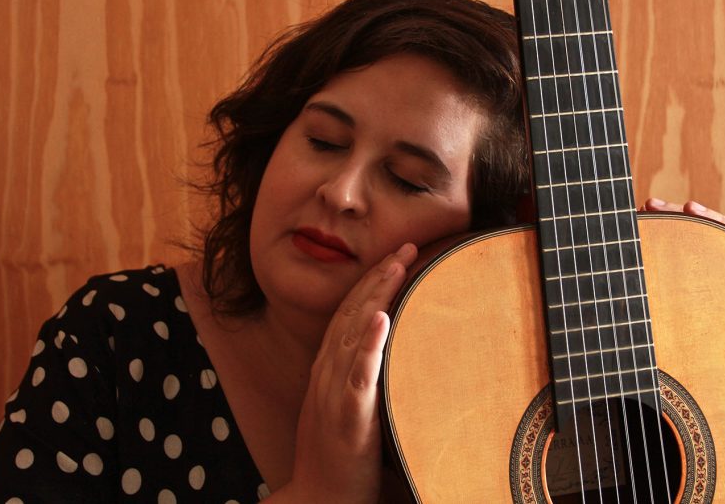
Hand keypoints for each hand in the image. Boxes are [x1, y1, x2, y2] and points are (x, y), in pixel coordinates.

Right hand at [277, 243, 417, 503]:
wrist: (317, 501)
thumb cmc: (336, 457)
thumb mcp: (343, 407)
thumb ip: (357, 375)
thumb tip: (383, 345)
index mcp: (326, 369)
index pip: (348, 313)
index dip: (370, 281)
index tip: (395, 255)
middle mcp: (327, 374)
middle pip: (352, 313)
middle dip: (379, 276)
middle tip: (407, 246)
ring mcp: (334, 394)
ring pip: (355, 334)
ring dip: (377, 296)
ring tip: (398, 265)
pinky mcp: (349, 419)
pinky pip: (359, 377)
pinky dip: (370, 346)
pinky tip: (382, 320)